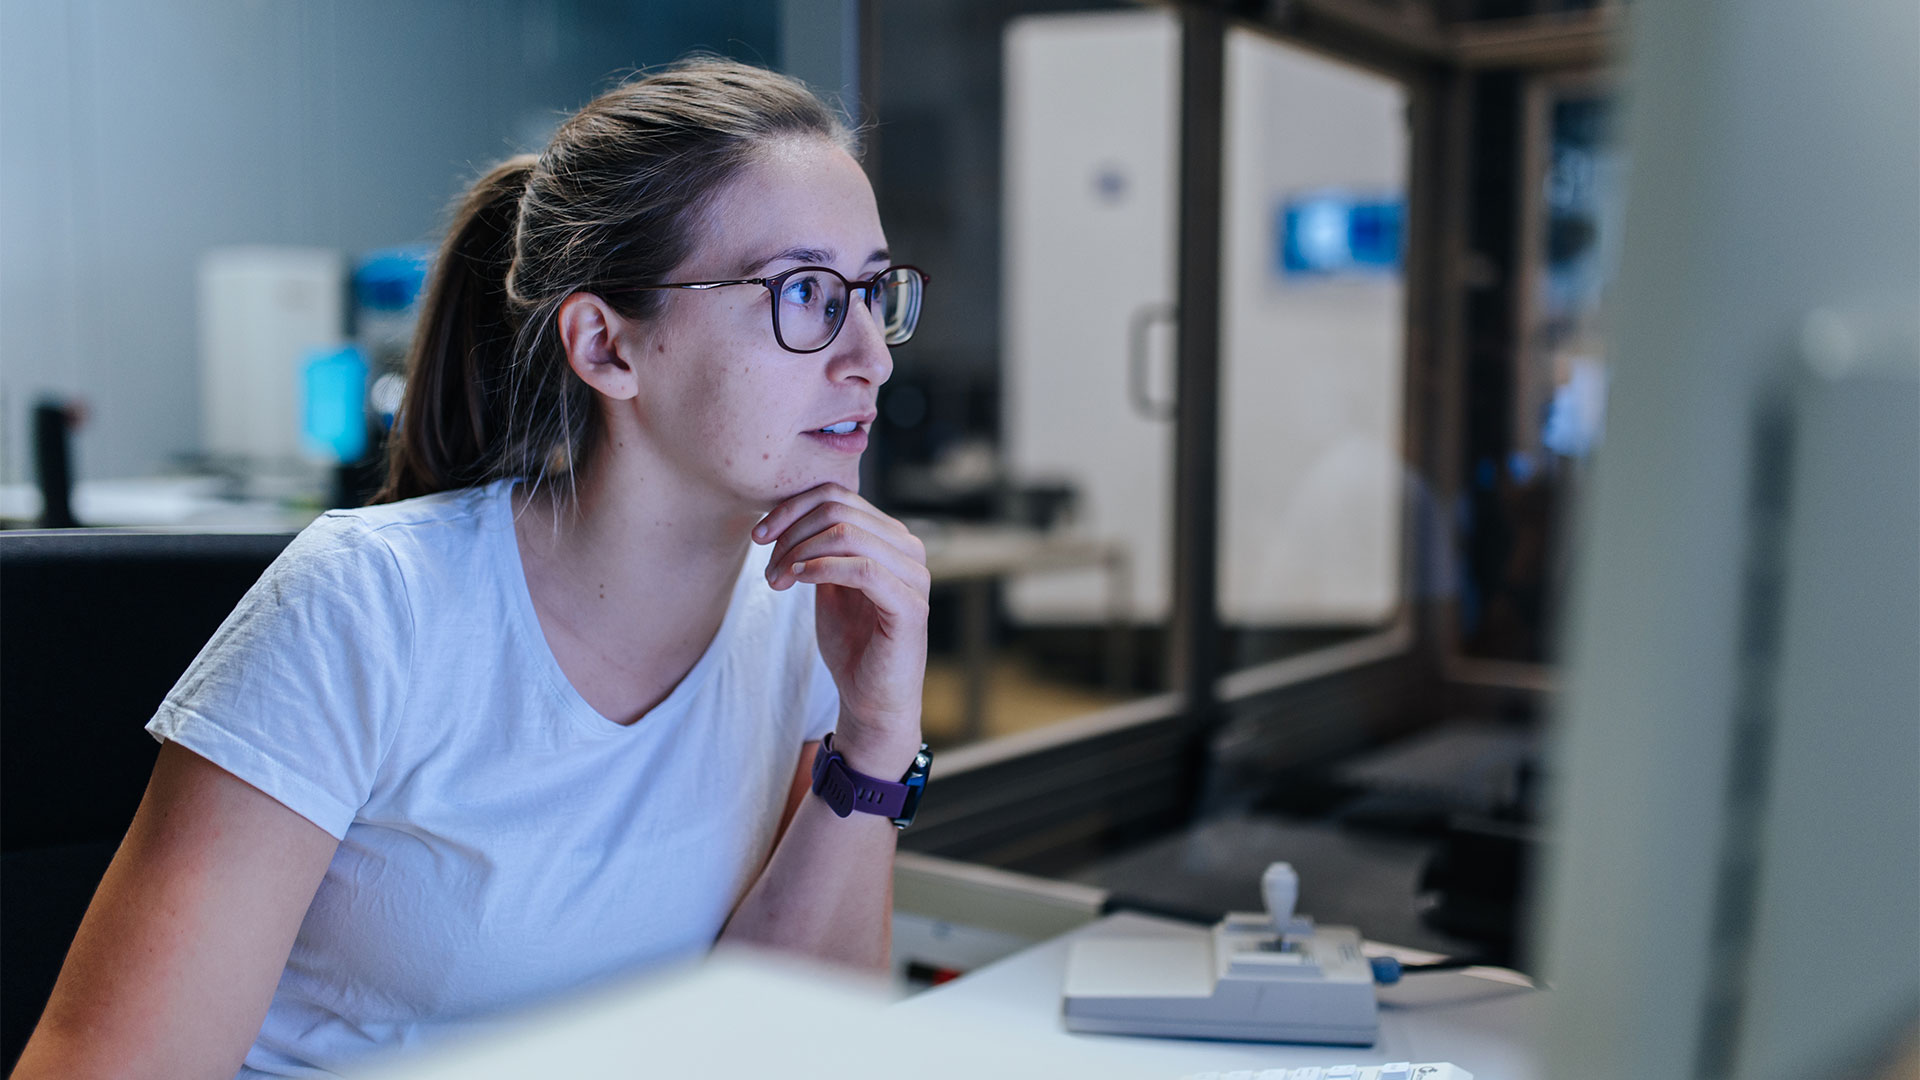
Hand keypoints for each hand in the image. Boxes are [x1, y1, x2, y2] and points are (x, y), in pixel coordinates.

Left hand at [754, 484, 927, 772]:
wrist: (872, 700)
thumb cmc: (852, 645)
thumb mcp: (828, 586)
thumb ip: (820, 550)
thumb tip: (789, 517)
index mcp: (890, 538)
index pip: (838, 496)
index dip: (791, 508)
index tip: (759, 535)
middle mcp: (908, 549)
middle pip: (840, 509)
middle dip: (791, 532)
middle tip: (766, 566)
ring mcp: (913, 576)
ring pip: (848, 534)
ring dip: (799, 553)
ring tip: (776, 580)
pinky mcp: (909, 606)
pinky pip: (862, 569)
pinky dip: (820, 568)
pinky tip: (796, 581)